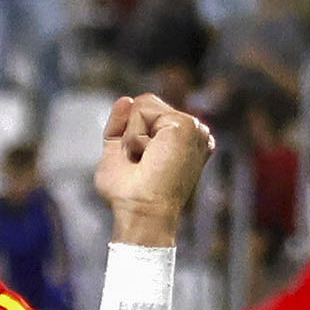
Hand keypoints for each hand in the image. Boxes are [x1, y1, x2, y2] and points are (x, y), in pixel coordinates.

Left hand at [94, 91, 214, 248]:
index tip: (138, 167)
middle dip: (131, 133)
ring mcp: (192, 128)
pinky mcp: (186, 125)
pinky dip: (135, 134)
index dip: (129, 136)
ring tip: (146, 160)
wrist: (141, 211)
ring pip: (143, 104)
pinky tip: (150, 155)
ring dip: (133, 135)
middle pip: (144, 106)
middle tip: (142, 164)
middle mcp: (191, 135)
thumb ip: (120, 124)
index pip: (144, 115)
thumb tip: (126, 98)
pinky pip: (142, 109)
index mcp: (181, 142)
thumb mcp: (117, 152)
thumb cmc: (129, 194)